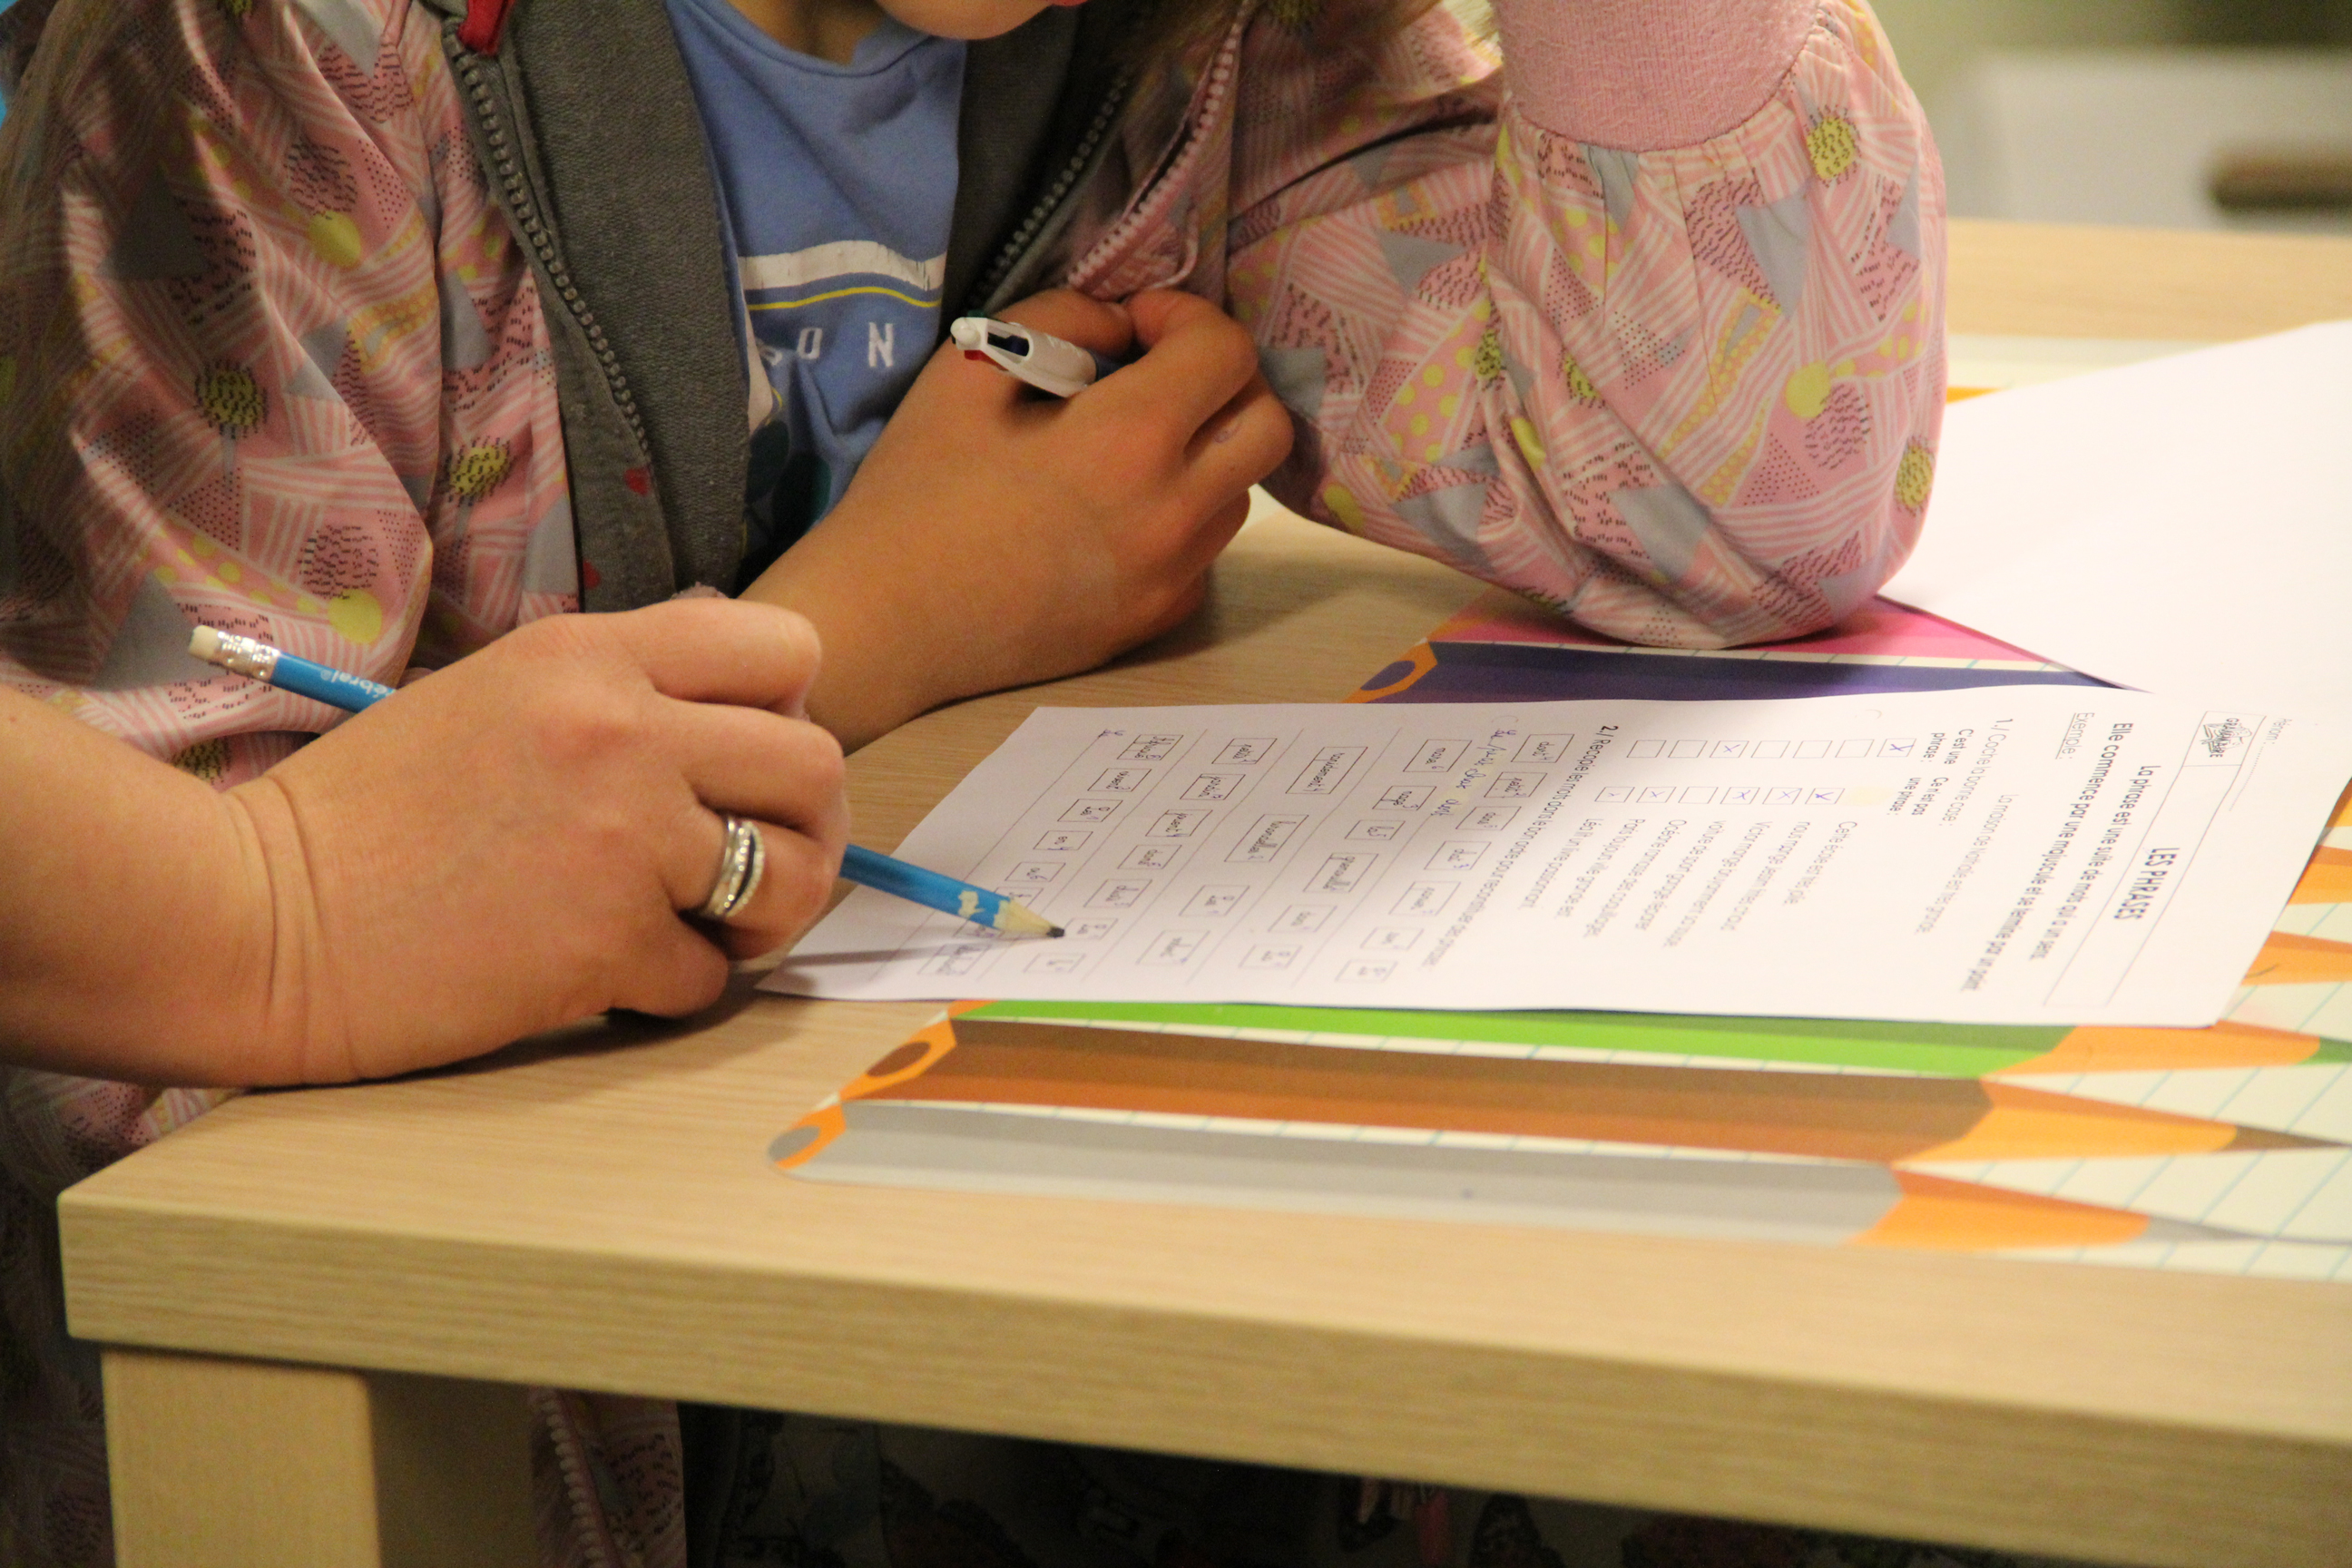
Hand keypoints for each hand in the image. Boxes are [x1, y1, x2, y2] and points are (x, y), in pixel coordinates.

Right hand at [228, 599, 848, 1082]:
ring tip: (703, 922)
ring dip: (768, 913)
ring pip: (795, 874)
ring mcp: (622, 838)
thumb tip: (746, 711)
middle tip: (753, 862)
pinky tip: (608, 974)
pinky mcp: (607, 943)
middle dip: (807, 826)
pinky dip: (672, 988)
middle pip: (817, 765)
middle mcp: (623, 731)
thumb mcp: (499, 694)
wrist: (258, 918)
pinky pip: (712, 976)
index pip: (787, 650)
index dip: (793, 711)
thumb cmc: (370, 815)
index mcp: (592, 656)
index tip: (747, 763)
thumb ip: (620, 690)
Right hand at [743, 288, 1293, 747]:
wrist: (887, 624)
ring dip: (1208, 448)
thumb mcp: (969, 370)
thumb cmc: (915, 491)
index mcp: (1128, 440)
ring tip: (1133, 444)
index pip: (1225, 351)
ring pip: (1242, 490)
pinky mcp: (1157, 619)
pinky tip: (1115, 509)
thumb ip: (1058, 319)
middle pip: (1269, 423)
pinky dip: (1182, 512)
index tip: (1134, 327)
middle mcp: (1173, 511)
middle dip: (1226, 381)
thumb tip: (1120, 325)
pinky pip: (1205, 549)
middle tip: (1160, 376)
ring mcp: (1173, 575)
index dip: (1186, 317)